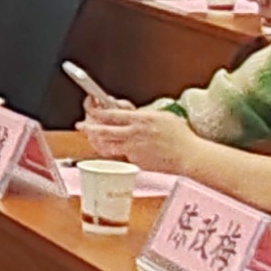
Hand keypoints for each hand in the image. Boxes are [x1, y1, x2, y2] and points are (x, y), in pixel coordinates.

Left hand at [86, 105, 204, 175]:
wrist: (189, 156)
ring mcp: (133, 149)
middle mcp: (134, 134)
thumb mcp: (162, 117)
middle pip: (104, 130)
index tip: (91, 108)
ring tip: (93, 137)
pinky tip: (118, 148)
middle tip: (81, 125)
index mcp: (141, 119)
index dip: (97, 111)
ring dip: (98, 140)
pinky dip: (118, 151)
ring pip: (108, 144)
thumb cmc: (180, 136)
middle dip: (89, 127)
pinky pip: (122, 155)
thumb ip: (143, 115)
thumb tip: (130, 114)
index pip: (112, 114)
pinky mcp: (136, 162)